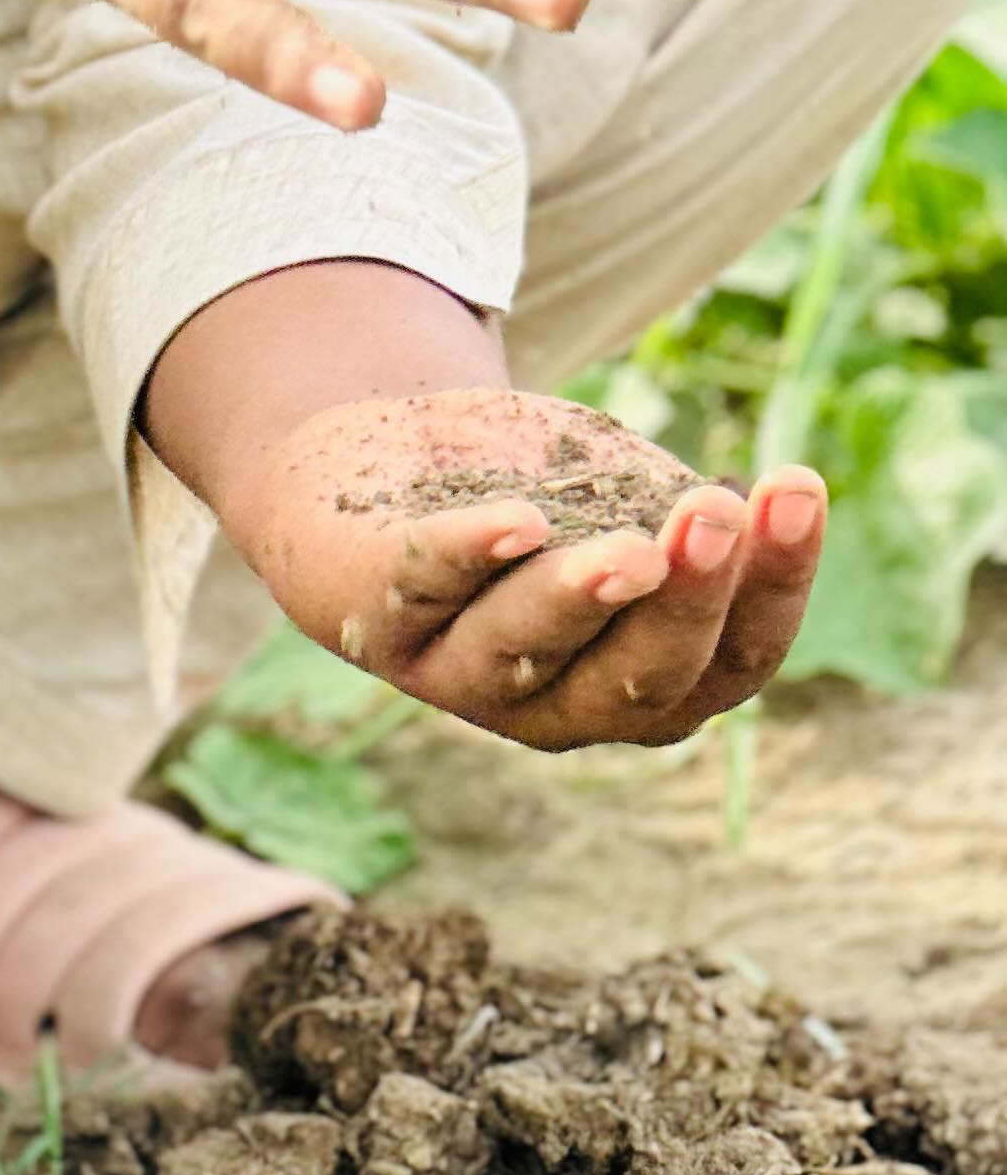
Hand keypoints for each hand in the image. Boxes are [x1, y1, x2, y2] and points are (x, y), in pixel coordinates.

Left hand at [227, 382, 826, 749]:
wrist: (377, 469)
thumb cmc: (534, 491)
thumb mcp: (626, 499)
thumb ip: (679, 518)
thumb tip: (764, 507)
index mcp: (650, 685)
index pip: (735, 661)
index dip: (775, 584)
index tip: (797, 486)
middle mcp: (561, 706)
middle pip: (639, 679)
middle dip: (684, 600)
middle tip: (715, 514)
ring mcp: (464, 673)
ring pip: (527, 653)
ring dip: (581, 598)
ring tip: (632, 551)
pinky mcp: (380, 621)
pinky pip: (426, 589)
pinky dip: (469, 554)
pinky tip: (518, 522)